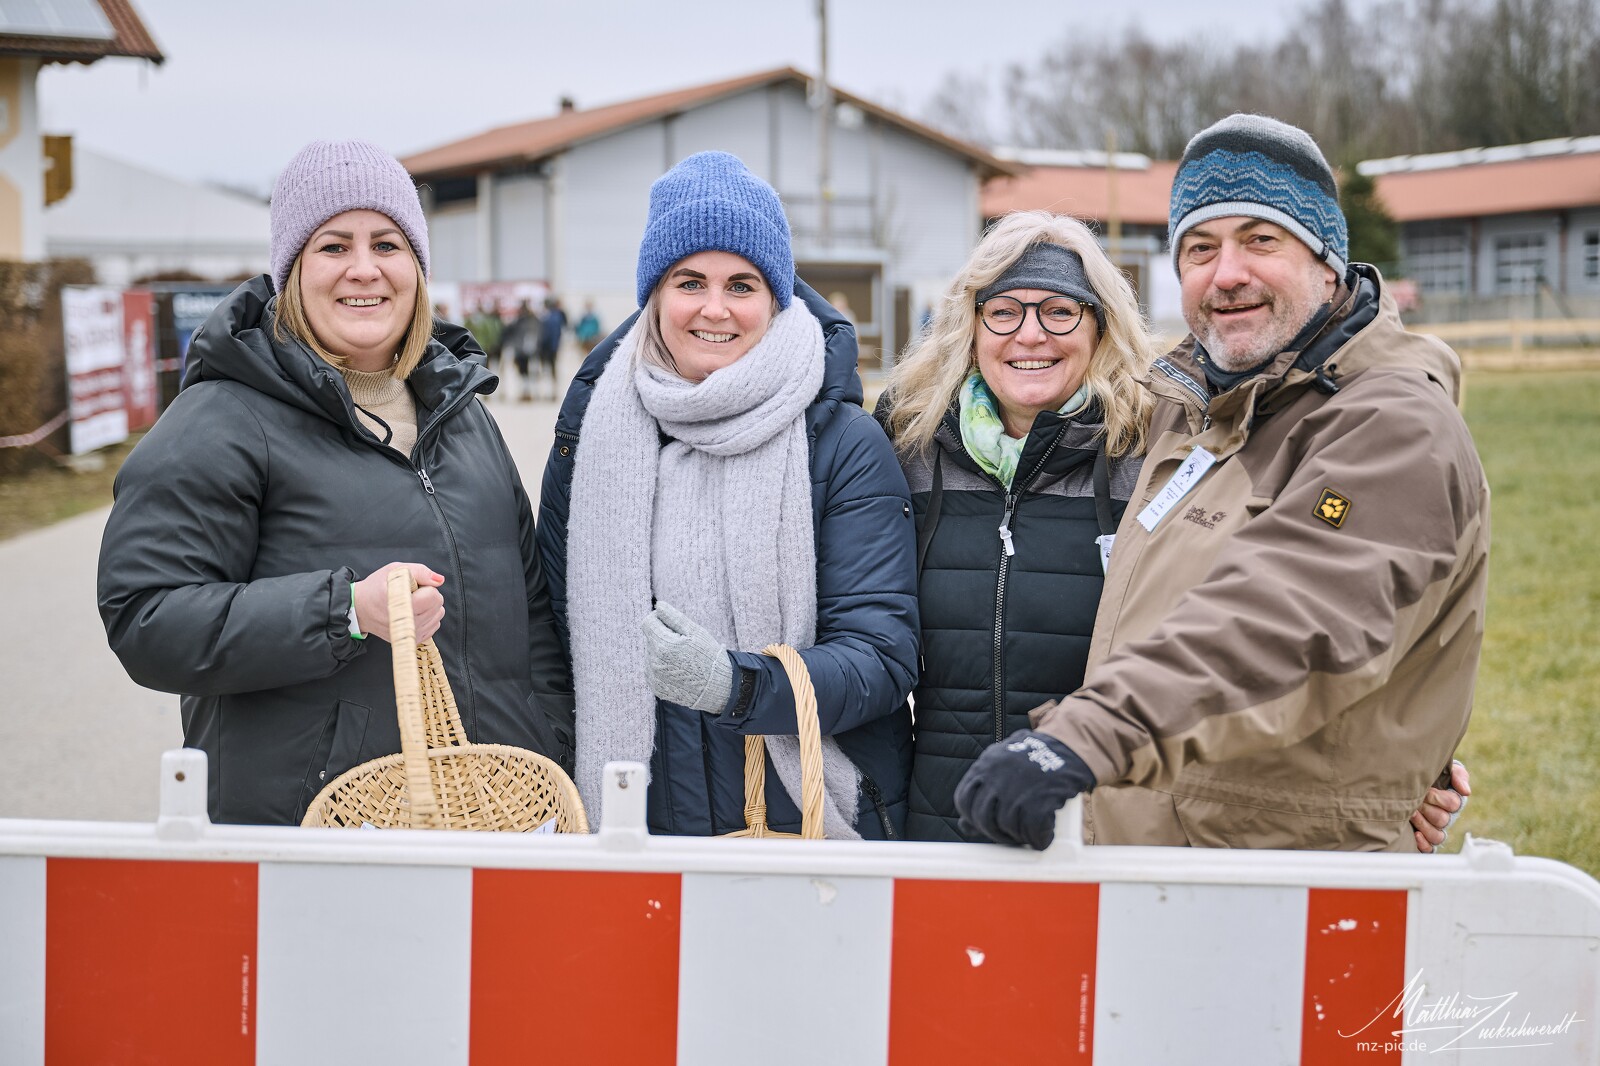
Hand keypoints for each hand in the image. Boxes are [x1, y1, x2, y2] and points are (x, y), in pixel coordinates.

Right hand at [353, 562, 444, 643]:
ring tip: (410, 603)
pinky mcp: (414, 640)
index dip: (425, 586)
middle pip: (437, 605)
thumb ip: (420, 572)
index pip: (433, 596)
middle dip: (428, 596)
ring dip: (429, 606)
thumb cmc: (375, 588)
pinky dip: (428, 617)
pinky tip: (413, 612)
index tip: (411, 587)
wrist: (360, 609)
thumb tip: (440, 580)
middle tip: (410, 594)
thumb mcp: (393, 571)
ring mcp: (411, 634)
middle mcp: (407, 623)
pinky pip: (434, 625)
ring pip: (438, 615)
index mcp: (400, 605)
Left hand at [641, 602, 733, 712]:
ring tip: (683, 660)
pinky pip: (653, 670)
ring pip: (651, 654)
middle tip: (684, 647)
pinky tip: (679, 671)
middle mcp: (654, 662)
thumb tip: (658, 606)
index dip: (660, 620)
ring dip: (662, 653)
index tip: (673, 626)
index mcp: (663, 645)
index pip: (648, 622)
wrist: (717, 687)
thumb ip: (673, 617)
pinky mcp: (656, 687)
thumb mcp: (695, 632)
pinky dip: (663, 667)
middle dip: (663, 638)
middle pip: (650, 639)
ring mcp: (653, 676)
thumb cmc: (708, 655)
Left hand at [955, 729, 1096, 849]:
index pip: (963, 800)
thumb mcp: (1002, 764)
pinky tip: (1043, 837)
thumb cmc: (1035, 758)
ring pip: (1007, 827)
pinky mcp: (1040, 801)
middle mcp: (997, 777)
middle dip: (994, 832)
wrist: (1071, 746)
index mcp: (985, 765)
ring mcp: (1017, 790)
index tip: (983, 823)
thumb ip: (982, 790)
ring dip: (1018, 836)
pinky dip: (1039, 839)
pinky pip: (1032, 832)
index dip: (972, 817)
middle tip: (1008, 834)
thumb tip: (965, 825)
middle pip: (983, 817)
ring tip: (1028, 832)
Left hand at [1413, 759, 1470, 851]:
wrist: (1402, 781)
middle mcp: (1444, 817)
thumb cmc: (1428, 775)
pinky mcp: (1423, 839)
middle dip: (1427, 809)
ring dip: (1424, 824)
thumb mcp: (1444, 770)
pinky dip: (1424, 843)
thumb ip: (1458, 775)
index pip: (1454, 804)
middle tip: (1415, 801)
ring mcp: (1433, 829)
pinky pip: (1429, 848)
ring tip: (1411, 813)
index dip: (1440, 798)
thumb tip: (1466, 791)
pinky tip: (1415, 834)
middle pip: (1443, 820)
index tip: (1426, 790)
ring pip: (1437, 835)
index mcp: (1451, 801)